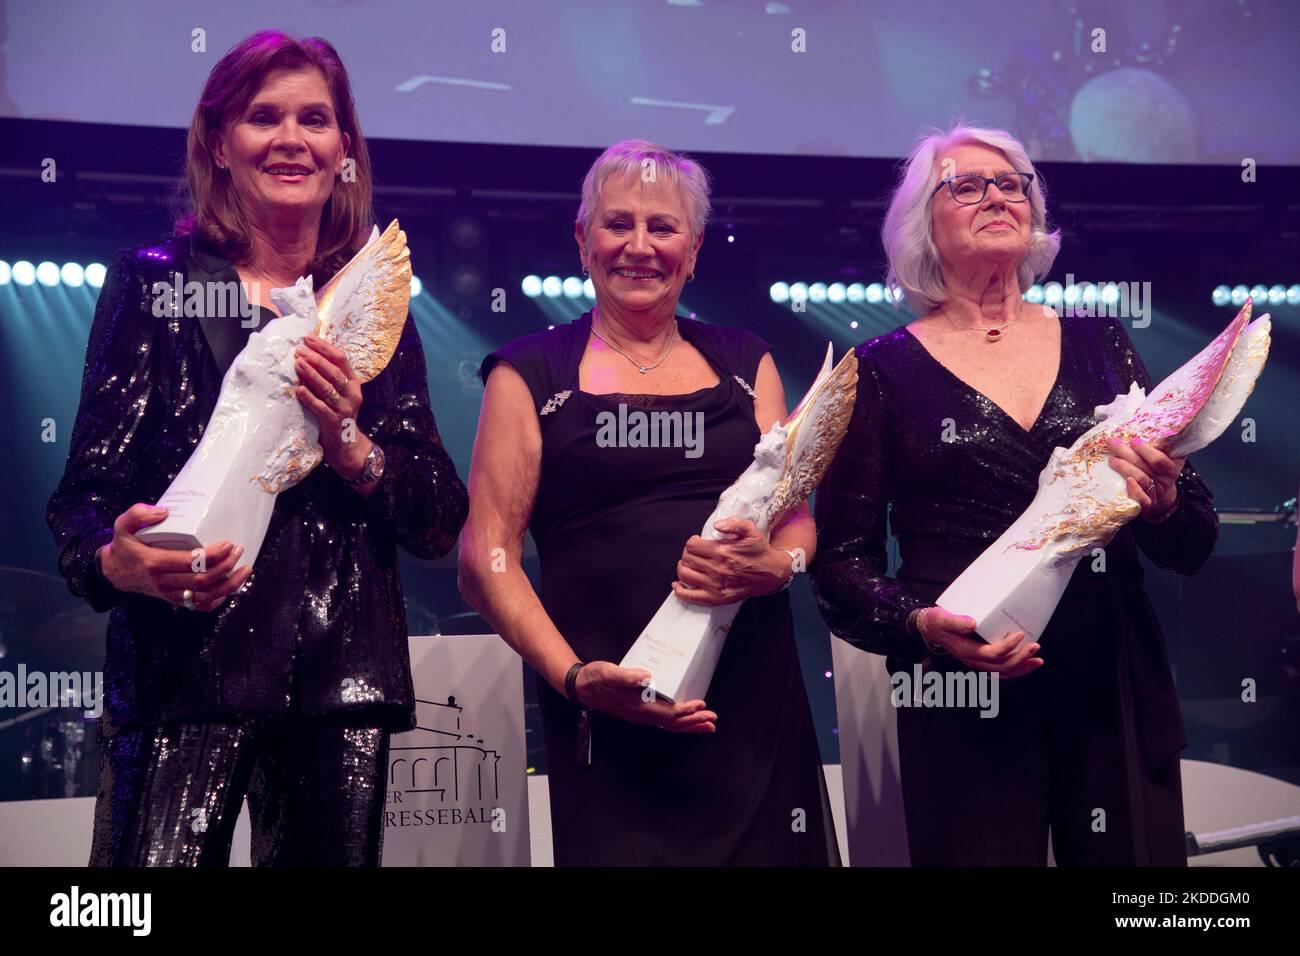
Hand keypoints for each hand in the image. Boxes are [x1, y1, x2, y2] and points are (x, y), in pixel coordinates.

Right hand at [100, 504, 252, 610]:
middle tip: (239, 551)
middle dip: (225, 566)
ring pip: (204, 596)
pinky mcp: (174, 600)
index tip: (228, 544)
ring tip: (245, 570)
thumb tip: (164, 511)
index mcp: (153, 563)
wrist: (114, 572)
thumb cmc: (123, 546)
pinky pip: (199, 606)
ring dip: (228, 585)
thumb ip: (138, 514)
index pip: (190, 562)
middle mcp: (163, 582)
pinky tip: (231, 587)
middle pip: (201, 579)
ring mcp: (170, 594)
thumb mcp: (122, 525)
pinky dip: (218, 599)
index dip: (212, 555)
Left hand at [294, 334, 367, 476]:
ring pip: (328, 388)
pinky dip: (309, 397)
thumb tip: (307, 353)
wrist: (345, 444)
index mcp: (353, 382)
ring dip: (312, 375)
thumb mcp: (338, 392)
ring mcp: (345, 408)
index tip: (308, 338)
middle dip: (316, 359)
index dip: (325, 347)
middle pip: (335, 372)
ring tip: (297, 364)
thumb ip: (328, 375)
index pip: (341, 359)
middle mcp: (352, 393)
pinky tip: (298, 389)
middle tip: (299, 350)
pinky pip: (321, 407)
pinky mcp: (334, 421)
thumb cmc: (337, 412)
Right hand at [573, 661, 717, 732]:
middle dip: (694, 721)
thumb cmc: (595, 679)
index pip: (667, 712)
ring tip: (707, 725)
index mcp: (636, 706)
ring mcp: (640, 716)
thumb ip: (626, 676)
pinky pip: (663, 722)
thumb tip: (645, 676)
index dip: (685, 710)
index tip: (701, 705)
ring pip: (670, 726)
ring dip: (690, 725)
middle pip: (673, 723)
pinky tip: (686, 721)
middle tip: (713, 719)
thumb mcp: (607, 672)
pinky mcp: (639, 712)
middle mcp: (641, 715)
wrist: (581, 687)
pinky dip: (679, 723)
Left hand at [672, 517, 788, 605]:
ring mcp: (715, 585)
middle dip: (687, 553)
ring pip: (685, 575)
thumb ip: (734, 523)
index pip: (692, 545)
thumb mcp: (751, 530)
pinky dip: (680, 591)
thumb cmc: (759, 551)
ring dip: (683, 567)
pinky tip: (678, 584)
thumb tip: (717, 525)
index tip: (698, 541)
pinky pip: (691, 596)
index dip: (692, 541)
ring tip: (689, 564)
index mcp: (722, 552)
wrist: (771, 573)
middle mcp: (717, 569)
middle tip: (695, 553)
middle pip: (687, 559)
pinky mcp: (716, 598)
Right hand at [917, 606, 1043, 678]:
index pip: (990, 654)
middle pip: (1001, 667)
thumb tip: (972, 623)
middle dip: (1020, 659)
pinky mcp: (981, 660)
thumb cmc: (936, 622)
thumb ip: (956, 622)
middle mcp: (973, 661)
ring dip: (1021, 668)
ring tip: (1038, 661)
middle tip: (1035, 647)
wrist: (930, 630)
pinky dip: (1016, 669)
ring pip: (1003, 672)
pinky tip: (1027, 663)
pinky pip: (1001, 670)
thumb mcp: (942, 618)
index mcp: (965, 651)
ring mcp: (978, 663)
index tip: (1020, 635)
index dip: (1007, 646)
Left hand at [1107, 436, 1181, 519]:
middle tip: (1113, 443)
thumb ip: (1158, 444)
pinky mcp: (1148, 504)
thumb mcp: (1164, 457)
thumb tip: (1141, 423)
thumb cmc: (1158, 472)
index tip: (1134, 440)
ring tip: (1111, 459)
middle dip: (1128, 452)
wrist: (1162, 499)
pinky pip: (1142, 499)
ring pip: (1142, 478)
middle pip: (1148, 465)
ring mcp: (1157, 491)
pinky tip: (1127, 481)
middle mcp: (1166, 478)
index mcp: (1172, 464)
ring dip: (1125, 467)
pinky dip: (1134, 491)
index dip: (1148, 449)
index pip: (1162, 457)